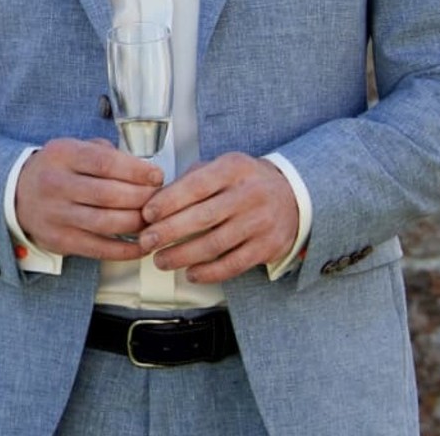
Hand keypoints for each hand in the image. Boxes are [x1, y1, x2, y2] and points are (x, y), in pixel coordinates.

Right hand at [14, 138, 164, 259]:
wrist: (18, 194)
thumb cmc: (56, 170)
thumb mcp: (74, 148)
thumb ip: (106, 153)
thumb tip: (144, 171)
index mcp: (62, 155)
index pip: (104, 162)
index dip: (136, 171)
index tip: (157, 176)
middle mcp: (56, 184)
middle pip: (108, 194)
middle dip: (142, 198)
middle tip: (160, 200)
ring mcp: (56, 215)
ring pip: (106, 223)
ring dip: (137, 223)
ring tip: (153, 220)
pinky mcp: (60, 240)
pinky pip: (99, 249)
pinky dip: (126, 249)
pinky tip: (142, 245)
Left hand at [139, 153, 297, 283]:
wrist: (293, 196)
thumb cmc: (246, 182)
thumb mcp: (222, 167)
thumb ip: (191, 179)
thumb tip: (156, 199)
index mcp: (233, 169)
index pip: (196, 185)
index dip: (168, 202)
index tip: (146, 214)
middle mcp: (249, 194)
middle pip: (203, 217)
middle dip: (168, 232)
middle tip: (146, 241)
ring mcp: (260, 222)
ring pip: (215, 244)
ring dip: (183, 256)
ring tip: (161, 260)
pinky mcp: (268, 247)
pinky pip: (233, 264)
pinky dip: (209, 272)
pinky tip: (190, 273)